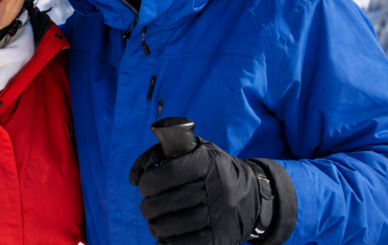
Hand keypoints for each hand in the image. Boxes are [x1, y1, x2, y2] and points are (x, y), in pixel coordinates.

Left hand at [128, 138, 269, 244]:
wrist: (252, 197)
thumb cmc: (211, 171)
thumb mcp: (193, 151)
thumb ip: (160, 155)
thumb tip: (134, 178)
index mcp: (207, 162)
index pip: (169, 173)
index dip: (149, 182)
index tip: (144, 186)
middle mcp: (216, 188)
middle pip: (166, 203)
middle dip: (148, 207)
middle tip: (148, 207)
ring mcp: (219, 215)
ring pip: (173, 226)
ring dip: (156, 226)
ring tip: (155, 223)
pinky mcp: (221, 238)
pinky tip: (162, 241)